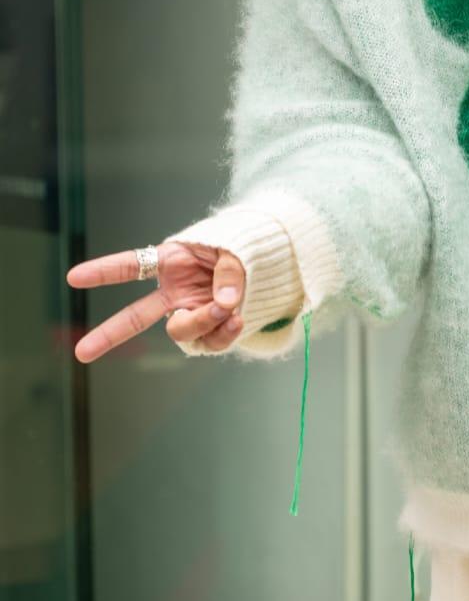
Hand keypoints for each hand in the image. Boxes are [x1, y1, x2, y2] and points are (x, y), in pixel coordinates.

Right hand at [68, 242, 246, 362]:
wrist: (262, 264)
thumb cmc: (239, 247)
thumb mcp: (235, 247)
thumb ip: (229, 271)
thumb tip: (226, 302)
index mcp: (171, 261)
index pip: (131, 265)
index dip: (103, 271)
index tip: (74, 277)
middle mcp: (173, 291)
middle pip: (134, 316)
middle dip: (108, 334)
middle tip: (81, 353)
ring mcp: (188, 312)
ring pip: (179, 330)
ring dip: (200, 321)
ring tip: (225, 307)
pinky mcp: (208, 330)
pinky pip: (207, 342)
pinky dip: (222, 334)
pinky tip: (236, 320)